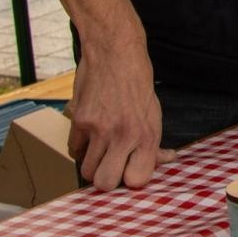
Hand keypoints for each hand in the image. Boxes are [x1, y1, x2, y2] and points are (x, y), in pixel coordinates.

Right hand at [69, 38, 174, 189]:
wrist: (115, 53)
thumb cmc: (138, 83)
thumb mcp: (154, 112)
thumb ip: (154, 140)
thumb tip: (164, 160)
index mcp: (148, 134)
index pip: (137, 179)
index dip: (132, 180)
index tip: (131, 171)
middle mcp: (124, 135)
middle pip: (105, 182)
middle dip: (106, 179)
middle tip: (111, 166)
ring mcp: (99, 129)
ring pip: (86, 170)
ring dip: (92, 165)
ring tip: (101, 149)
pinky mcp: (79, 121)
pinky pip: (74, 151)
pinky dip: (80, 149)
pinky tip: (90, 136)